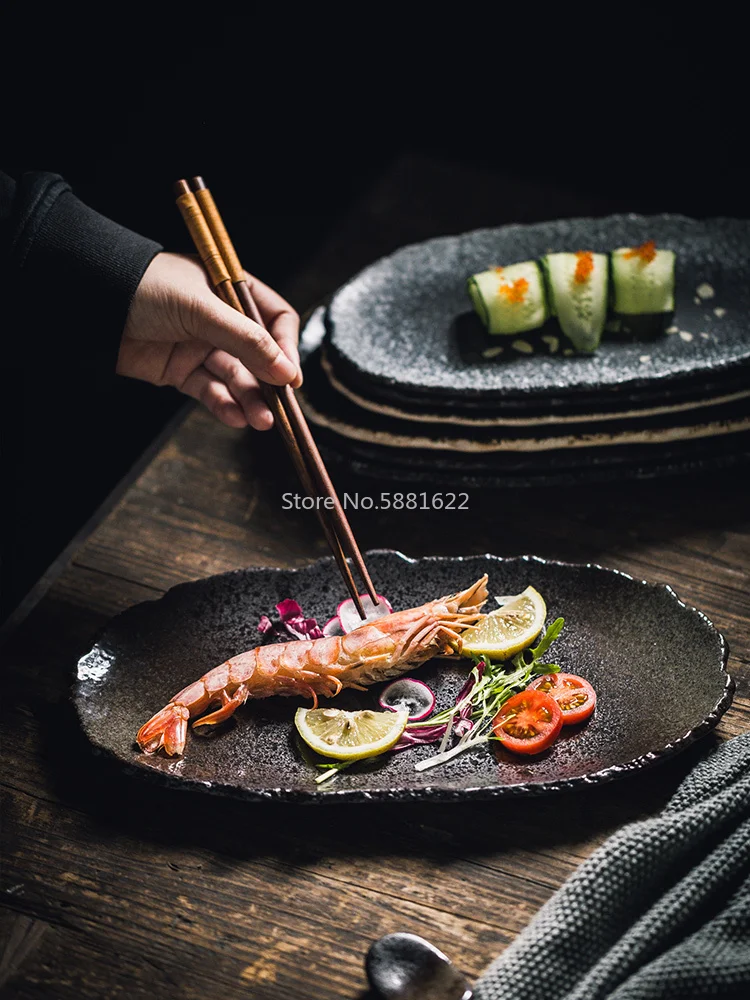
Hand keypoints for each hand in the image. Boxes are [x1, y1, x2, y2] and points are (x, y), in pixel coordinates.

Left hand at [118, 252, 301, 429]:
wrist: (89, 306)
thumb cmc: (146, 290)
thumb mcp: (202, 310)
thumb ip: (246, 340)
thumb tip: (286, 371)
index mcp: (230, 291)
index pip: (273, 319)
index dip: (285, 346)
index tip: (291, 374)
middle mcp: (220, 320)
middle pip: (258, 356)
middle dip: (269, 382)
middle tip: (280, 408)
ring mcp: (200, 347)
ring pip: (236, 378)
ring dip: (250, 400)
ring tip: (261, 421)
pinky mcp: (181, 372)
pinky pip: (210, 391)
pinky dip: (224, 406)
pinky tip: (236, 418)